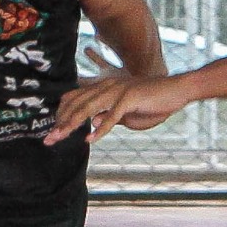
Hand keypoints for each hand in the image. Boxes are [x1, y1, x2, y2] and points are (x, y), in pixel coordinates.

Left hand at [46, 72, 189, 145]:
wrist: (177, 91)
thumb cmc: (153, 103)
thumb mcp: (127, 114)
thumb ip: (109, 116)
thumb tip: (93, 123)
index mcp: (104, 88)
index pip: (74, 98)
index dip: (61, 114)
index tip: (53, 132)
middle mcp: (107, 86)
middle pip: (76, 104)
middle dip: (60, 123)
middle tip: (49, 139)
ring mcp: (118, 91)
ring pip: (88, 108)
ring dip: (72, 124)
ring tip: (61, 137)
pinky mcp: (130, 98)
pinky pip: (112, 115)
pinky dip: (100, 128)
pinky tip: (91, 139)